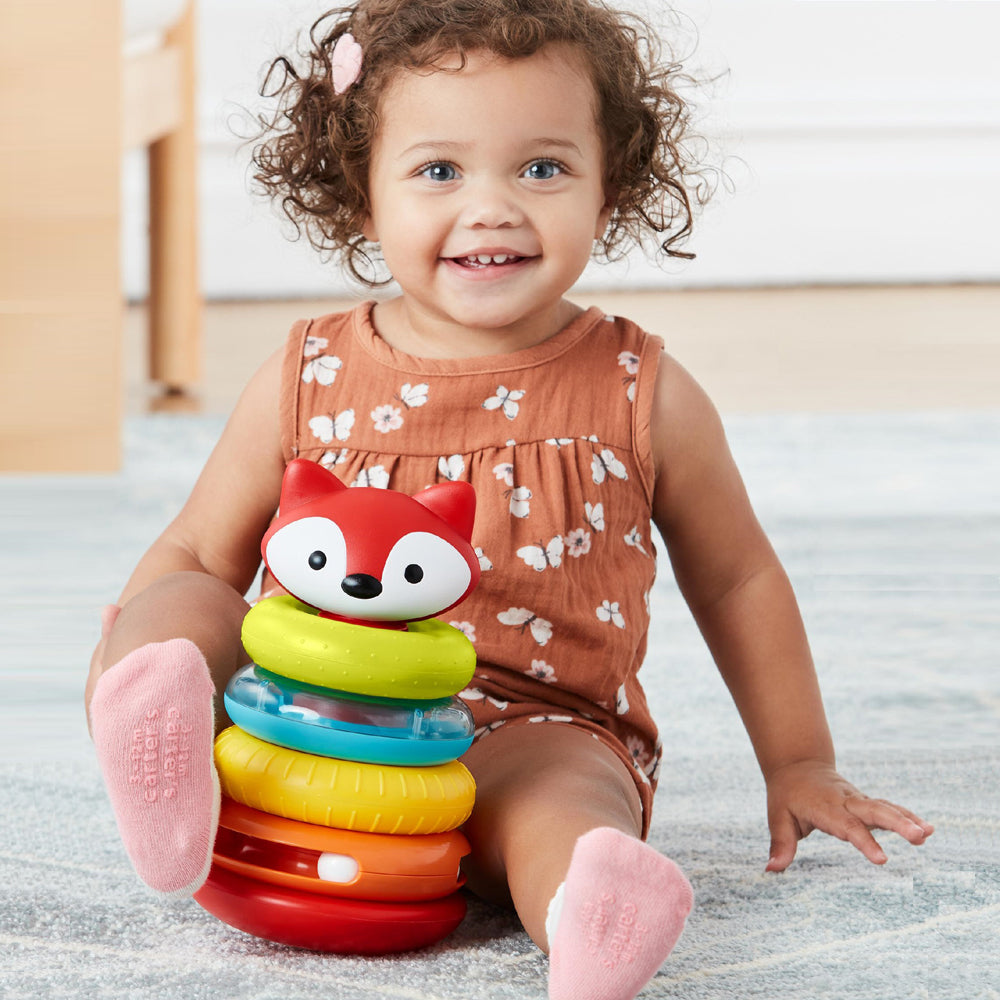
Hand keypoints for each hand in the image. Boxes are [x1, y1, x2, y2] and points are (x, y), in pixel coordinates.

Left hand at [764, 759, 933, 871]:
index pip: (847, 826)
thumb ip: (780, 844)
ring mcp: (857, 799)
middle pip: (873, 811)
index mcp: (824, 807)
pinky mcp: (865, 801)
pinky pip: (888, 808)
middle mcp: (844, 800)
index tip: (882, 860)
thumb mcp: (777, 816)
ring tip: (928, 833)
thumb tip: (771, 869)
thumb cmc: (786, 795)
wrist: (797, 764)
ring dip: (907, 819)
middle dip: (896, 824)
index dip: (864, 842)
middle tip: (919, 837)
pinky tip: (928, 828)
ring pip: (884, 807)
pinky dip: (907, 816)